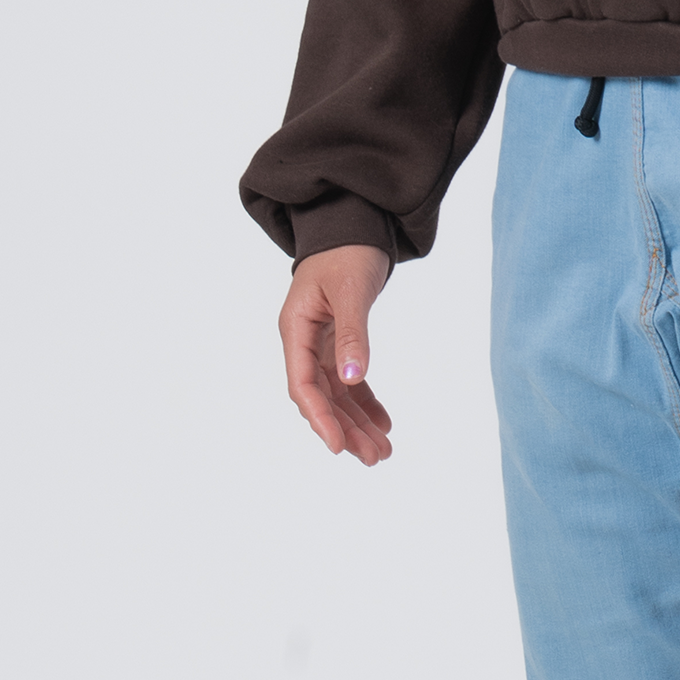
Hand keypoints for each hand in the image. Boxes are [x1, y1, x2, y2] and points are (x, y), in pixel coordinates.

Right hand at [278, 244, 393, 465]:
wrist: (353, 221)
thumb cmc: (347, 249)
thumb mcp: (351, 290)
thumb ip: (351, 334)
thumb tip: (353, 379)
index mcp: (295, 328)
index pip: (303, 384)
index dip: (320, 418)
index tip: (339, 446)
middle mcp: (303, 340)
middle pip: (321, 396)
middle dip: (346, 429)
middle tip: (375, 457)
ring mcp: (320, 342)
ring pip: (337, 393)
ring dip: (358, 421)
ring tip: (384, 450)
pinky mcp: (338, 340)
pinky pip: (350, 379)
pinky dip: (366, 401)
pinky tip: (384, 421)